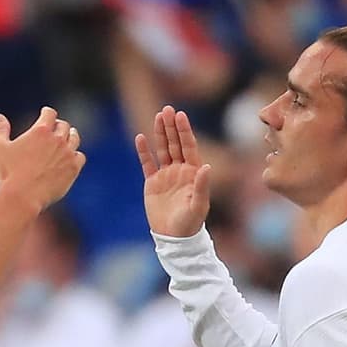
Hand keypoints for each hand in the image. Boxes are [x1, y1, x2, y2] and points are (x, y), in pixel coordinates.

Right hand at [0, 107, 83, 211]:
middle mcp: (57, 139)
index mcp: (40, 131)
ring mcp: (67, 154)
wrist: (23, 196)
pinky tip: (71, 157)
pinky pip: (80, 157)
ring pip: (74, 138)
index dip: (47, 112)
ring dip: (70, 137)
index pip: (50, 113)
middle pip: (64, 126)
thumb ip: (0, 130)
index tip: (46, 114)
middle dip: (58, 125)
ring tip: (67, 139)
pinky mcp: (73, 169)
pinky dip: (76, 155)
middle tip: (55, 128)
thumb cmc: (8, 172)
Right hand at [135, 106, 213, 237]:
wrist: (174, 237)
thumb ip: (202, 185)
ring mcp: (166, 175)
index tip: (180, 115)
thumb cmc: (190, 223)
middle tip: (167, 109)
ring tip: (157, 116)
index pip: (189, 146)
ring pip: (162, 149)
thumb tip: (206, 166)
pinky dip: (143, 151)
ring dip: (159, 133)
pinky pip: (147, 163)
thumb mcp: (198, 205)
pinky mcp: (152, 182)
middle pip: (175, 143)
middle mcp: (180, 170)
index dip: (184, 130)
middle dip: (171, 126)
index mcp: (193, 172)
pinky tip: (140, 137)